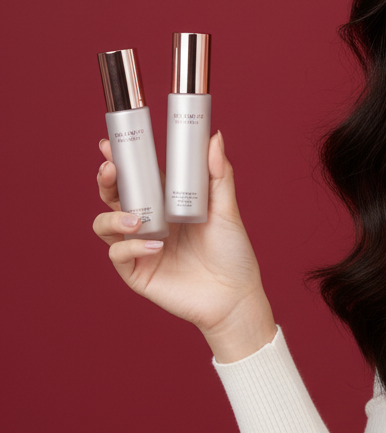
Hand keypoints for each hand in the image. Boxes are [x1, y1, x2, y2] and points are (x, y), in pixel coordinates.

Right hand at [92, 131, 276, 360]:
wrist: (235, 295)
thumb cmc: (233, 253)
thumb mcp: (226, 210)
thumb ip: (218, 174)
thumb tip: (214, 137)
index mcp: (166, 204)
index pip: (137, 178)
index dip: (121, 161)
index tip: (108, 144)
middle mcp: (149, 223)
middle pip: (113, 197)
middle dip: (106, 181)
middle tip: (111, 169)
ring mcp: (139, 247)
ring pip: (104, 225)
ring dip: (113, 217)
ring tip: (136, 219)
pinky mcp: (136, 272)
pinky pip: (118, 254)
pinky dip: (131, 246)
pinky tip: (155, 246)